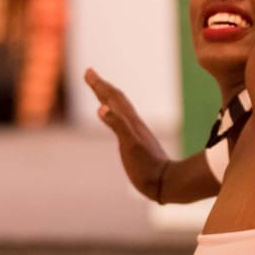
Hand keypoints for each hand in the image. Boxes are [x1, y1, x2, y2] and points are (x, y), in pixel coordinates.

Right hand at [84, 68, 169, 200]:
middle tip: (89, 73)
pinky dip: (114, 115)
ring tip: (99, 91)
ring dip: (108, 97)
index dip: (100, 84)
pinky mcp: (136, 144)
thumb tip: (101, 107)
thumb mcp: (130, 145)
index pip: (113, 97)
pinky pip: (122, 123)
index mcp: (130, 122)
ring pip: (120, 110)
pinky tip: (111, 117)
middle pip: (116, 99)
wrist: (165, 183)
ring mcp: (136, 133)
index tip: (88, 71)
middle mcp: (133, 124)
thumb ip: (118, 125)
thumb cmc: (146, 167)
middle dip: (102, 86)